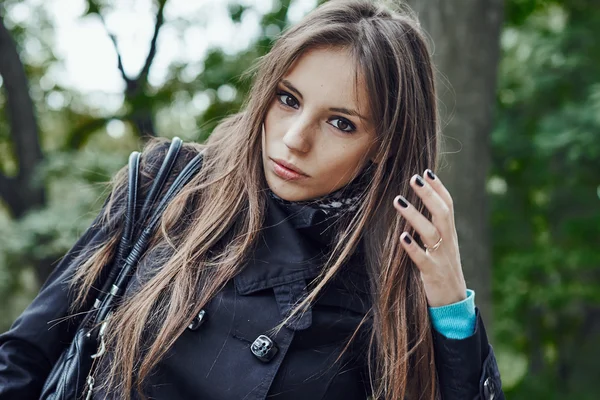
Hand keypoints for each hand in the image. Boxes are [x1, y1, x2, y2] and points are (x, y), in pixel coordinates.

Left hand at [393, 169, 466, 306]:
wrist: (453, 302)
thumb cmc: (443, 269)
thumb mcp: (442, 245)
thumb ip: (434, 227)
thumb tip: (420, 205)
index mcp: (450, 234)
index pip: (448, 205)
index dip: (439, 188)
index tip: (426, 171)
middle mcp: (448, 242)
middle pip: (442, 213)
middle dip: (429, 194)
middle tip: (413, 177)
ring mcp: (441, 257)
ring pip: (430, 233)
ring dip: (414, 215)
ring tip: (398, 200)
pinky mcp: (432, 273)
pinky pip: (422, 259)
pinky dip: (413, 248)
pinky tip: (402, 238)